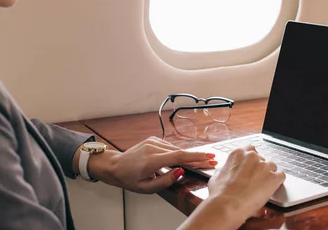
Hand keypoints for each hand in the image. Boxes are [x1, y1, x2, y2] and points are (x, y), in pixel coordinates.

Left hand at [85, 136, 217, 192]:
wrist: (115, 165)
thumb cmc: (129, 179)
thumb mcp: (146, 188)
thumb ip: (165, 181)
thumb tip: (180, 172)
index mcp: (151, 160)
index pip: (178, 157)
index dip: (195, 157)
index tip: (209, 158)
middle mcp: (153, 147)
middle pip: (180, 152)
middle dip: (197, 156)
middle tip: (212, 160)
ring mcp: (153, 142)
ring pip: (175, 149)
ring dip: (188, 155)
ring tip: (201, 161)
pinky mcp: (153, 140)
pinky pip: (169, 147)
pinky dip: (178, 153)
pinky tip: (183, 159)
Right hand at [177, 145, 284, 229]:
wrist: (227, 205)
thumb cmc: (220, 193)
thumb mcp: (217, 175)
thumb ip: (225, 168)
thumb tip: (226, 170)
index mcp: (238, 153)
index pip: (250, 150)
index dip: (251, 161)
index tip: (250, 167)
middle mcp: (252, 156)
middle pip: (261, 158)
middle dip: (259, 168)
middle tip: (255, 180)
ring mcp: (264, 166)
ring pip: (272, 166)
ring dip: (269, 174)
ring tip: (263, 186)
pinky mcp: (273, 178)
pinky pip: (281, 176)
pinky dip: (278, 182)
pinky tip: (272, 188)